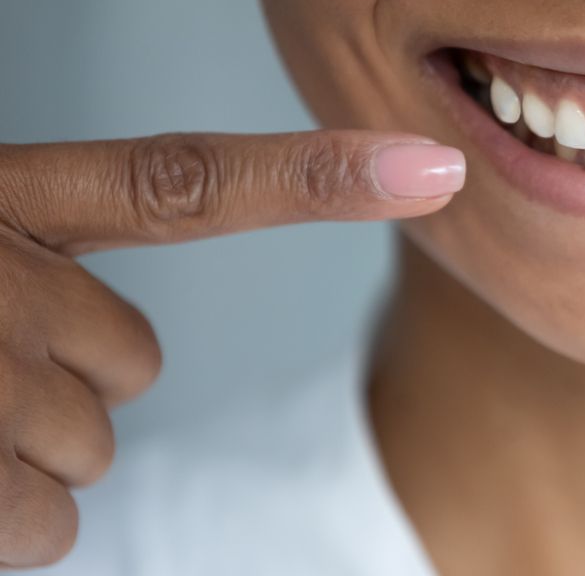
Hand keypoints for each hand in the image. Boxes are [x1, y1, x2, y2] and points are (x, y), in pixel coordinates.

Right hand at [0, 130, 464, 566]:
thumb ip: (42, 262)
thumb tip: (116, 348)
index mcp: (8, 199)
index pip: (187, 183)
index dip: (317, 177)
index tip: (433, 169)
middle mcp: (3, 275)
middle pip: (136, 360)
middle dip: (73, 378)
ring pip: (96, 445)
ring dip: (27, 448)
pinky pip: (53, 524)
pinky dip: (5, 520)